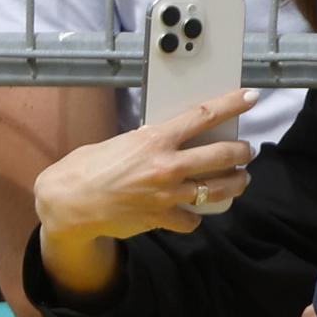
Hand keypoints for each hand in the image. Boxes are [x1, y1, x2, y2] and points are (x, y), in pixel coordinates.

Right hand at [34, 88, 257, 244]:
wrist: (66, 203)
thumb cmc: (87, 168)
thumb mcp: (120, 142)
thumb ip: (150, 141)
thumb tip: (171, 138)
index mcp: (154, 140)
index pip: (202, 116)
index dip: (231, 105)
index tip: (250, 97)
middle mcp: (166, 166)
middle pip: (223, 156)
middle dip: (242, 153)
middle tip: (247, 152)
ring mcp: (167, 194)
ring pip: (219, 189)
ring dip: (236, 184)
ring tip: (240, 180)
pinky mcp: (163, 218)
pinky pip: (193, 219)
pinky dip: (195, 216)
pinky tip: (193, 212)